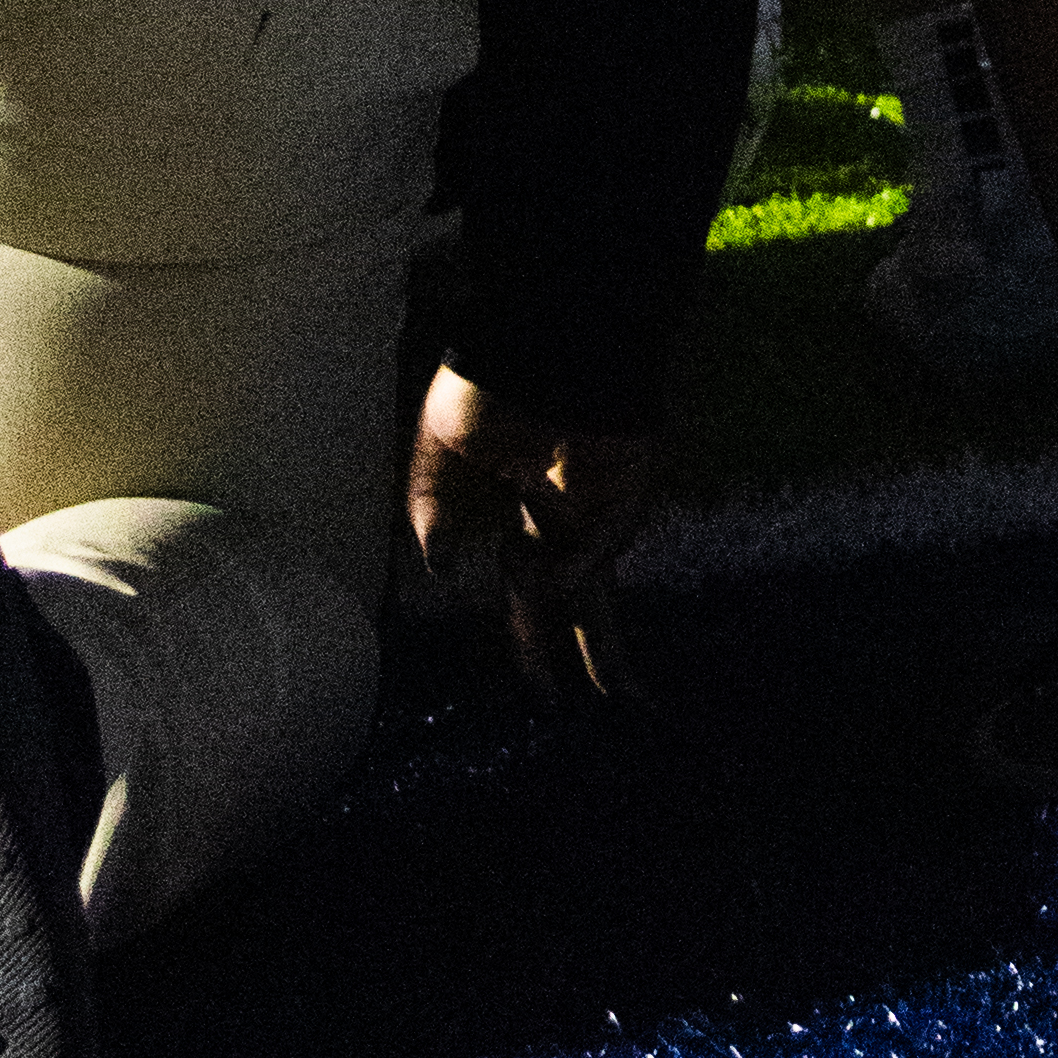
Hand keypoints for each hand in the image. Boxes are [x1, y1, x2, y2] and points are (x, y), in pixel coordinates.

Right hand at [406, 365, 657, 706]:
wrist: (539, 342)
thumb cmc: (487, 385)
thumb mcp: (440, 457)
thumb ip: (433, 515)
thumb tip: (441, 571)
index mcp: (520, 507)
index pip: (526, 585)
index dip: (528, 635)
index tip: (534, 684)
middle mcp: (561, 516)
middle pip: (574, 602)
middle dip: (581, 659)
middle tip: (587, 716)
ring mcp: (595, 508)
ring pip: (599, 592)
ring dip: (603, 649)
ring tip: (620, 703)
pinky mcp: (623, 493)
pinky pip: (594, 551)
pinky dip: (571, 568)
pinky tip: (552, 571)